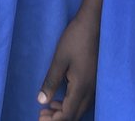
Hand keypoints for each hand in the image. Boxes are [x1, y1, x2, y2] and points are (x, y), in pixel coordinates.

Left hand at [37, 0, 100, 120]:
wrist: (93, 23)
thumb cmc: (75, 39)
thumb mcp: (59, 60)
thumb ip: (51, 82)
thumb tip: (41, 102)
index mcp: (82, 87)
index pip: (68, 115)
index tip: (40, 118)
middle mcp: (91, 91)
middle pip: (75, 115)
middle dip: (57, 119)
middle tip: (41, 115)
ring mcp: (94, 86)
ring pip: (79, 109)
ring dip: (63, 112)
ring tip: (47, 108)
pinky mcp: (94, 80)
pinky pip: (82, 100)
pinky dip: (70, 104)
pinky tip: (59, 97)